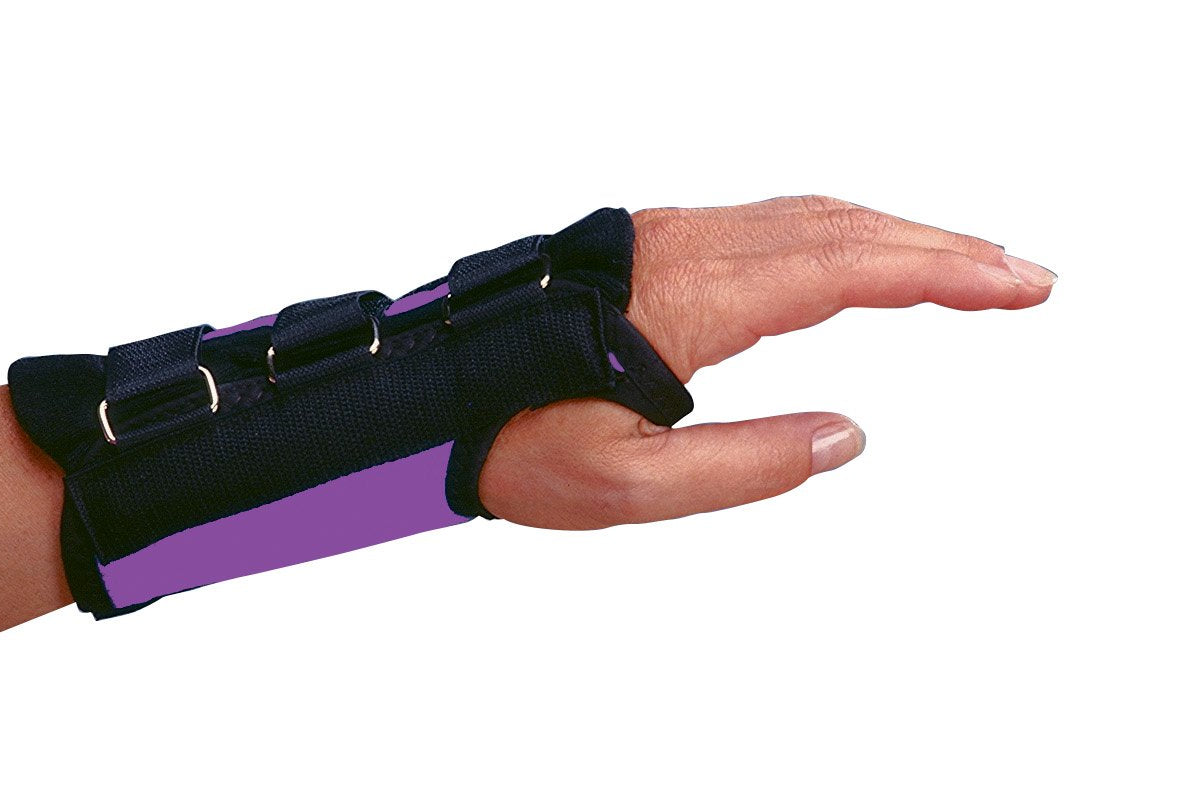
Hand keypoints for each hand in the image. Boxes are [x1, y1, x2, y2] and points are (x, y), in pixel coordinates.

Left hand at [478, 196, 1055, 528]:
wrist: (426, 396)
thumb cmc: (513, 442)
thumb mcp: (632, 485)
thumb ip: (747, 465)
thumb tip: (846, 435)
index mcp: (690, 300)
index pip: (845, 270)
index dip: (942, 273)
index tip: (1016, 285)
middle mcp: (685, 247)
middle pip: (841, 227)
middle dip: (940, 248)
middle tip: (1020, 277)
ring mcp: (666, 235)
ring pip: (806, 216)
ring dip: (893, 235)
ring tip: (962, 268)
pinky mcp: (652, 242)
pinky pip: (767, 222)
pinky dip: (837, 234)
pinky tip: (859, 258)